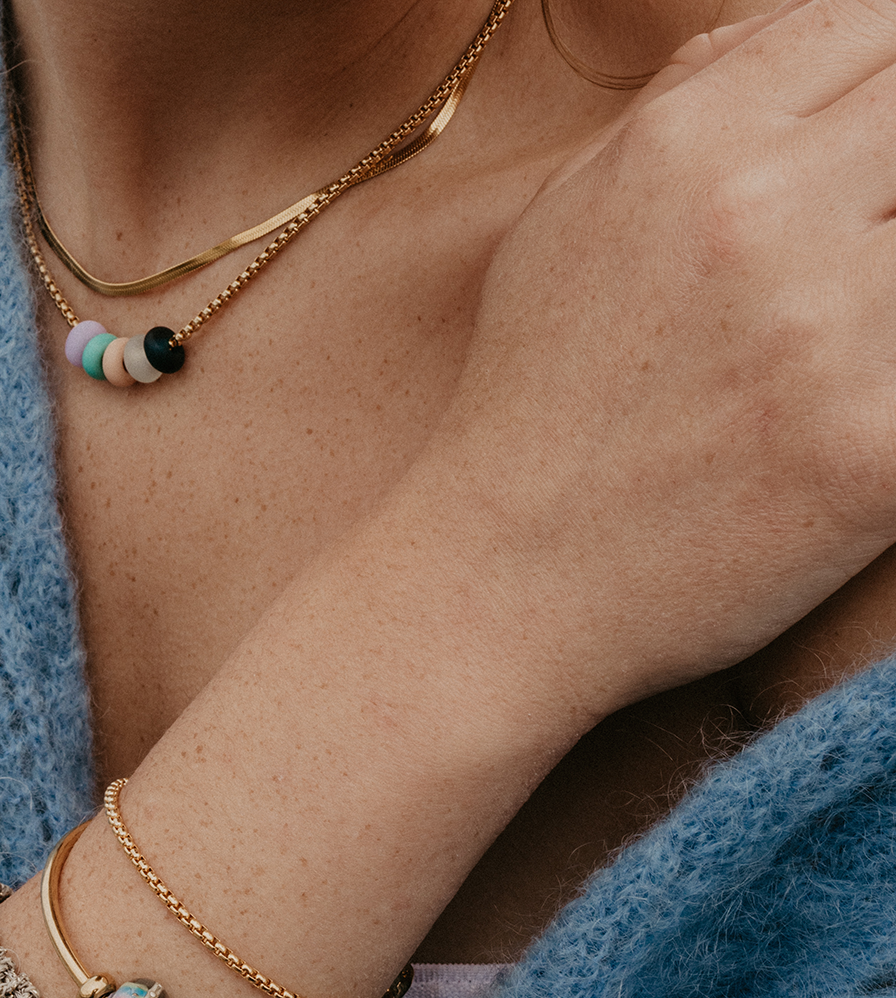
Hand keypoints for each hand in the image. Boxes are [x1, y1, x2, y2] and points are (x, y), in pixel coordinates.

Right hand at [423, 0, 895, 711]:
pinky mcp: (879, 457)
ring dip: (888, 283)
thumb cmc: (530, 408)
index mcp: (687, 149)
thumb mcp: (565, 224)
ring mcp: (832, 339)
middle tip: (850, 256)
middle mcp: (765, 220)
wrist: (499, 584)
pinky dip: (892, 387)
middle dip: (889, 185)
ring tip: (826, 338)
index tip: (866, 155)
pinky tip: (839, 411)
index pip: (875, 26)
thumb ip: (682, 107)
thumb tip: (785, 31)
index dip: (885, 80)